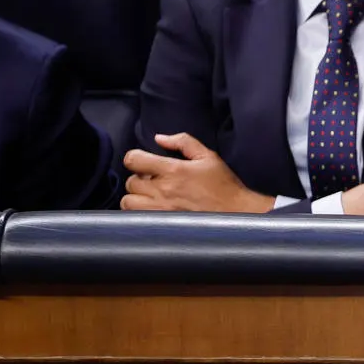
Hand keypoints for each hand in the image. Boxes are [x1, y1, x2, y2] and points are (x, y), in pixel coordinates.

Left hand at [120, 134, 270, 213]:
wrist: (235, 213)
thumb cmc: (223, 185)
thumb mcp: (208, 157)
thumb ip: (184, 142)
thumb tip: (159, 138)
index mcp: (173, 170)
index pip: (133, 159)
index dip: (135, 158)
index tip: (145, 163)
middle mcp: (162, 190)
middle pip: (130, 182)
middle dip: (140, 179)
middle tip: (155, 182)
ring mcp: (159, 209)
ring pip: (128, 202)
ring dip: (136, 198)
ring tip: (151, 197)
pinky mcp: (160, 225)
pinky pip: (135, 218)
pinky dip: (139, 212)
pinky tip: (153, 209)